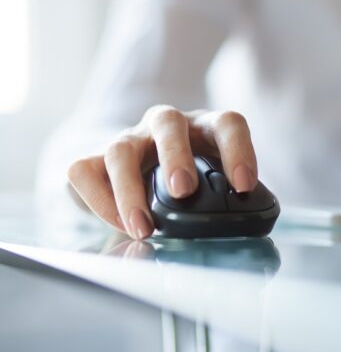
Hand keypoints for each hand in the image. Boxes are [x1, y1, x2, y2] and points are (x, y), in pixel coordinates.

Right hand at [67, 105, 256, 239]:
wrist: (146, 170)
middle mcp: (166, 126)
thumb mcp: (216, 183)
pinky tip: (121, 224)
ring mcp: (129, 139)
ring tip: (144, 227)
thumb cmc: (194, 180)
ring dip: (130, 190)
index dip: (238, 150)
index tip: (243, 186)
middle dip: (175, 156)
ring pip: (120, 149)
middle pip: (168, 123)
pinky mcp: (95, 158)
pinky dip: (100, 201)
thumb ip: (226, 198)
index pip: (227, 124)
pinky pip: (85, 171)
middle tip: (183, 190)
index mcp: (206, 128)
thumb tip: (244, 227)